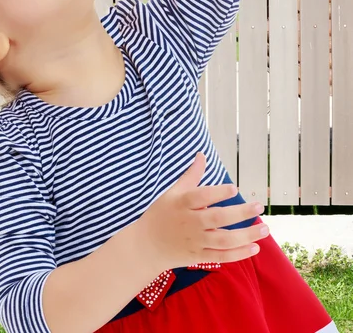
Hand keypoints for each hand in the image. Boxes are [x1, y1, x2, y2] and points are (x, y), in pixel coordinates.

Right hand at [136, 153, 268, 271]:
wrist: (146, 246)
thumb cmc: (161, 214)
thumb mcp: (172, 192)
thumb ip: (191, 175)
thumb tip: (202, 154)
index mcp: (182, 203)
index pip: (201, 197)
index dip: (218, 192)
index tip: (235, 188)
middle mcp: (190, 223)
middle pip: (217, 218)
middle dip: (240, 213)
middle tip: (259, 206)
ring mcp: (195, 241)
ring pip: (223, 240)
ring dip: (246, 235)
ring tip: (265, 228)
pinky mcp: (198, 257)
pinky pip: (221, 257)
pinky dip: (238, 254)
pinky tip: (254, 247)